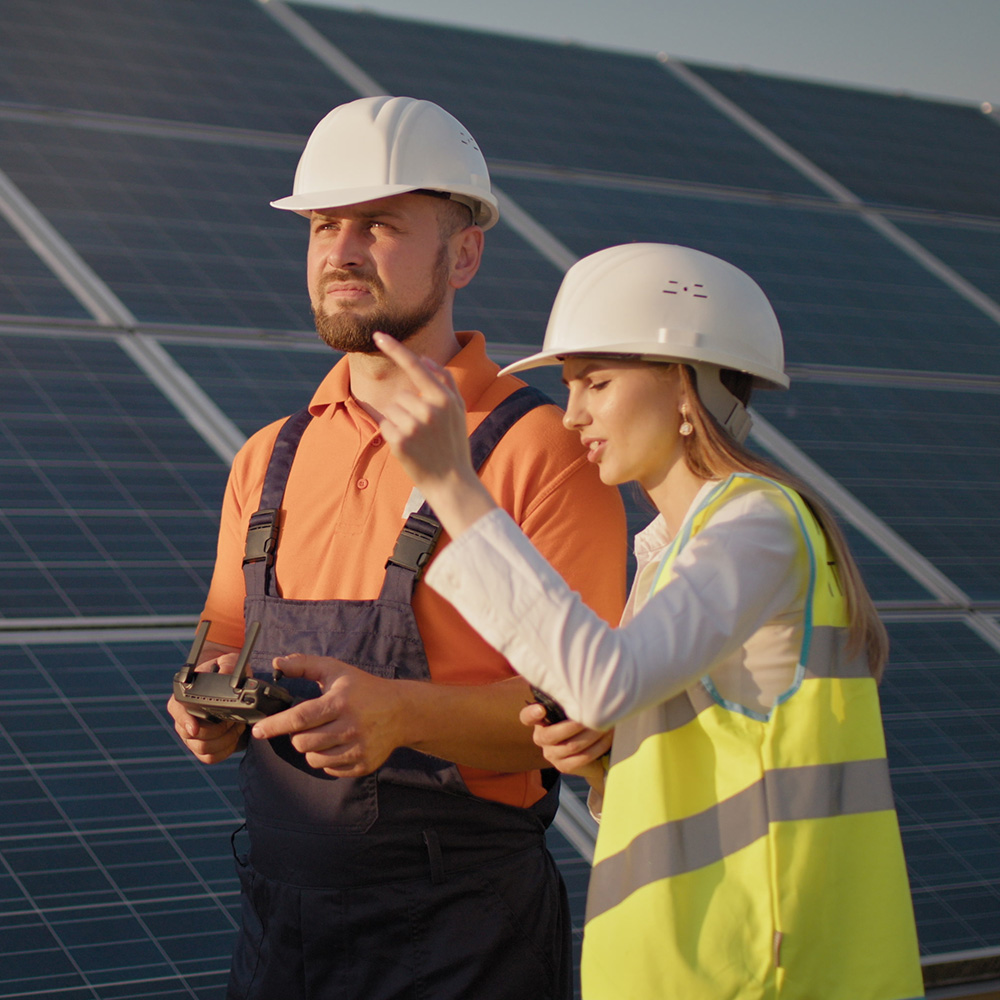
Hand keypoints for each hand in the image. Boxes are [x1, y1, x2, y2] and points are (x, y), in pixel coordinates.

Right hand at [167, 650, 246, 762]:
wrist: (234, 686)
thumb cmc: (227, 672)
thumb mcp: (230, 662)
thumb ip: (228, 666)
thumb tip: (227, 675)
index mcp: (184, 697)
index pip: (176, 710)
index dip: (184, 720)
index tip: (194, 727)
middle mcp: (184, 719)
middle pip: (191, 735)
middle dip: (217, 729)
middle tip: (233, 718)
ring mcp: (192, 736)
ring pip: (202, 748)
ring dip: (224, 739)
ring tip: (237, 724)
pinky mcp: (204, 748)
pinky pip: (210, 757)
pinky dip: (225, 750)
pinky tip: (235, 736)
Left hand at [250, 655, 404, 776]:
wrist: (402, 711)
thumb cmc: (364, 688)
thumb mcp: (336, 670)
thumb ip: (305, 664)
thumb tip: (277, 662)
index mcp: (340, 702)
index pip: (299, 718)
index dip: (275, 725)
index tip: (258, 730)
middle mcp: (349, 727)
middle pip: (302, 743)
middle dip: (297, 736)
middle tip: (308, 725)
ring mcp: (358, 748)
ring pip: (314, 759)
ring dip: (311, 749)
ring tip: (323, 734)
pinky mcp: (363, 764)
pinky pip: (330, 769)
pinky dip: (327, 759)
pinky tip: (338, 744)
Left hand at [374, 333, 495, 536]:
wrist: (451, 481)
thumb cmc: (452, 443)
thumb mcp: (457, 411)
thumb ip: (444, 382)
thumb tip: (424, 360)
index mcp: (444, 399)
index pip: (415, 366)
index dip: (395, 348)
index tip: (378, 334)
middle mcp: (429, 410)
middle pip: (402, 395)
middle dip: (408, 410)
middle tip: (426, 432)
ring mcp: (413, 426)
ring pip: (392, 409)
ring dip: (400, 422)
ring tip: (419, 440)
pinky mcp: (399, 441)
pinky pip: (385, 425)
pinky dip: (392, 434)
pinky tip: (408, 447)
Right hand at [519, 703, 611, 791]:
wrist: (590, 752)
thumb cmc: (580, 723)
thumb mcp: (572, 711)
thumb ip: (570, 703)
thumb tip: (584, 689)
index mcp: (540, 720)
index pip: (527, 717)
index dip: (532, 714)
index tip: (540, 709)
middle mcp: (541, 738)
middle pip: (552, 735)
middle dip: (576, 725)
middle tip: (593, 715)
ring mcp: (551, 754)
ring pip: (571, 746)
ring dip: (592, 735)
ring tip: (607, 725)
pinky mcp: (563, 767)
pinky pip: (581, 758)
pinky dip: (597, 747)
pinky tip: (607, 738)